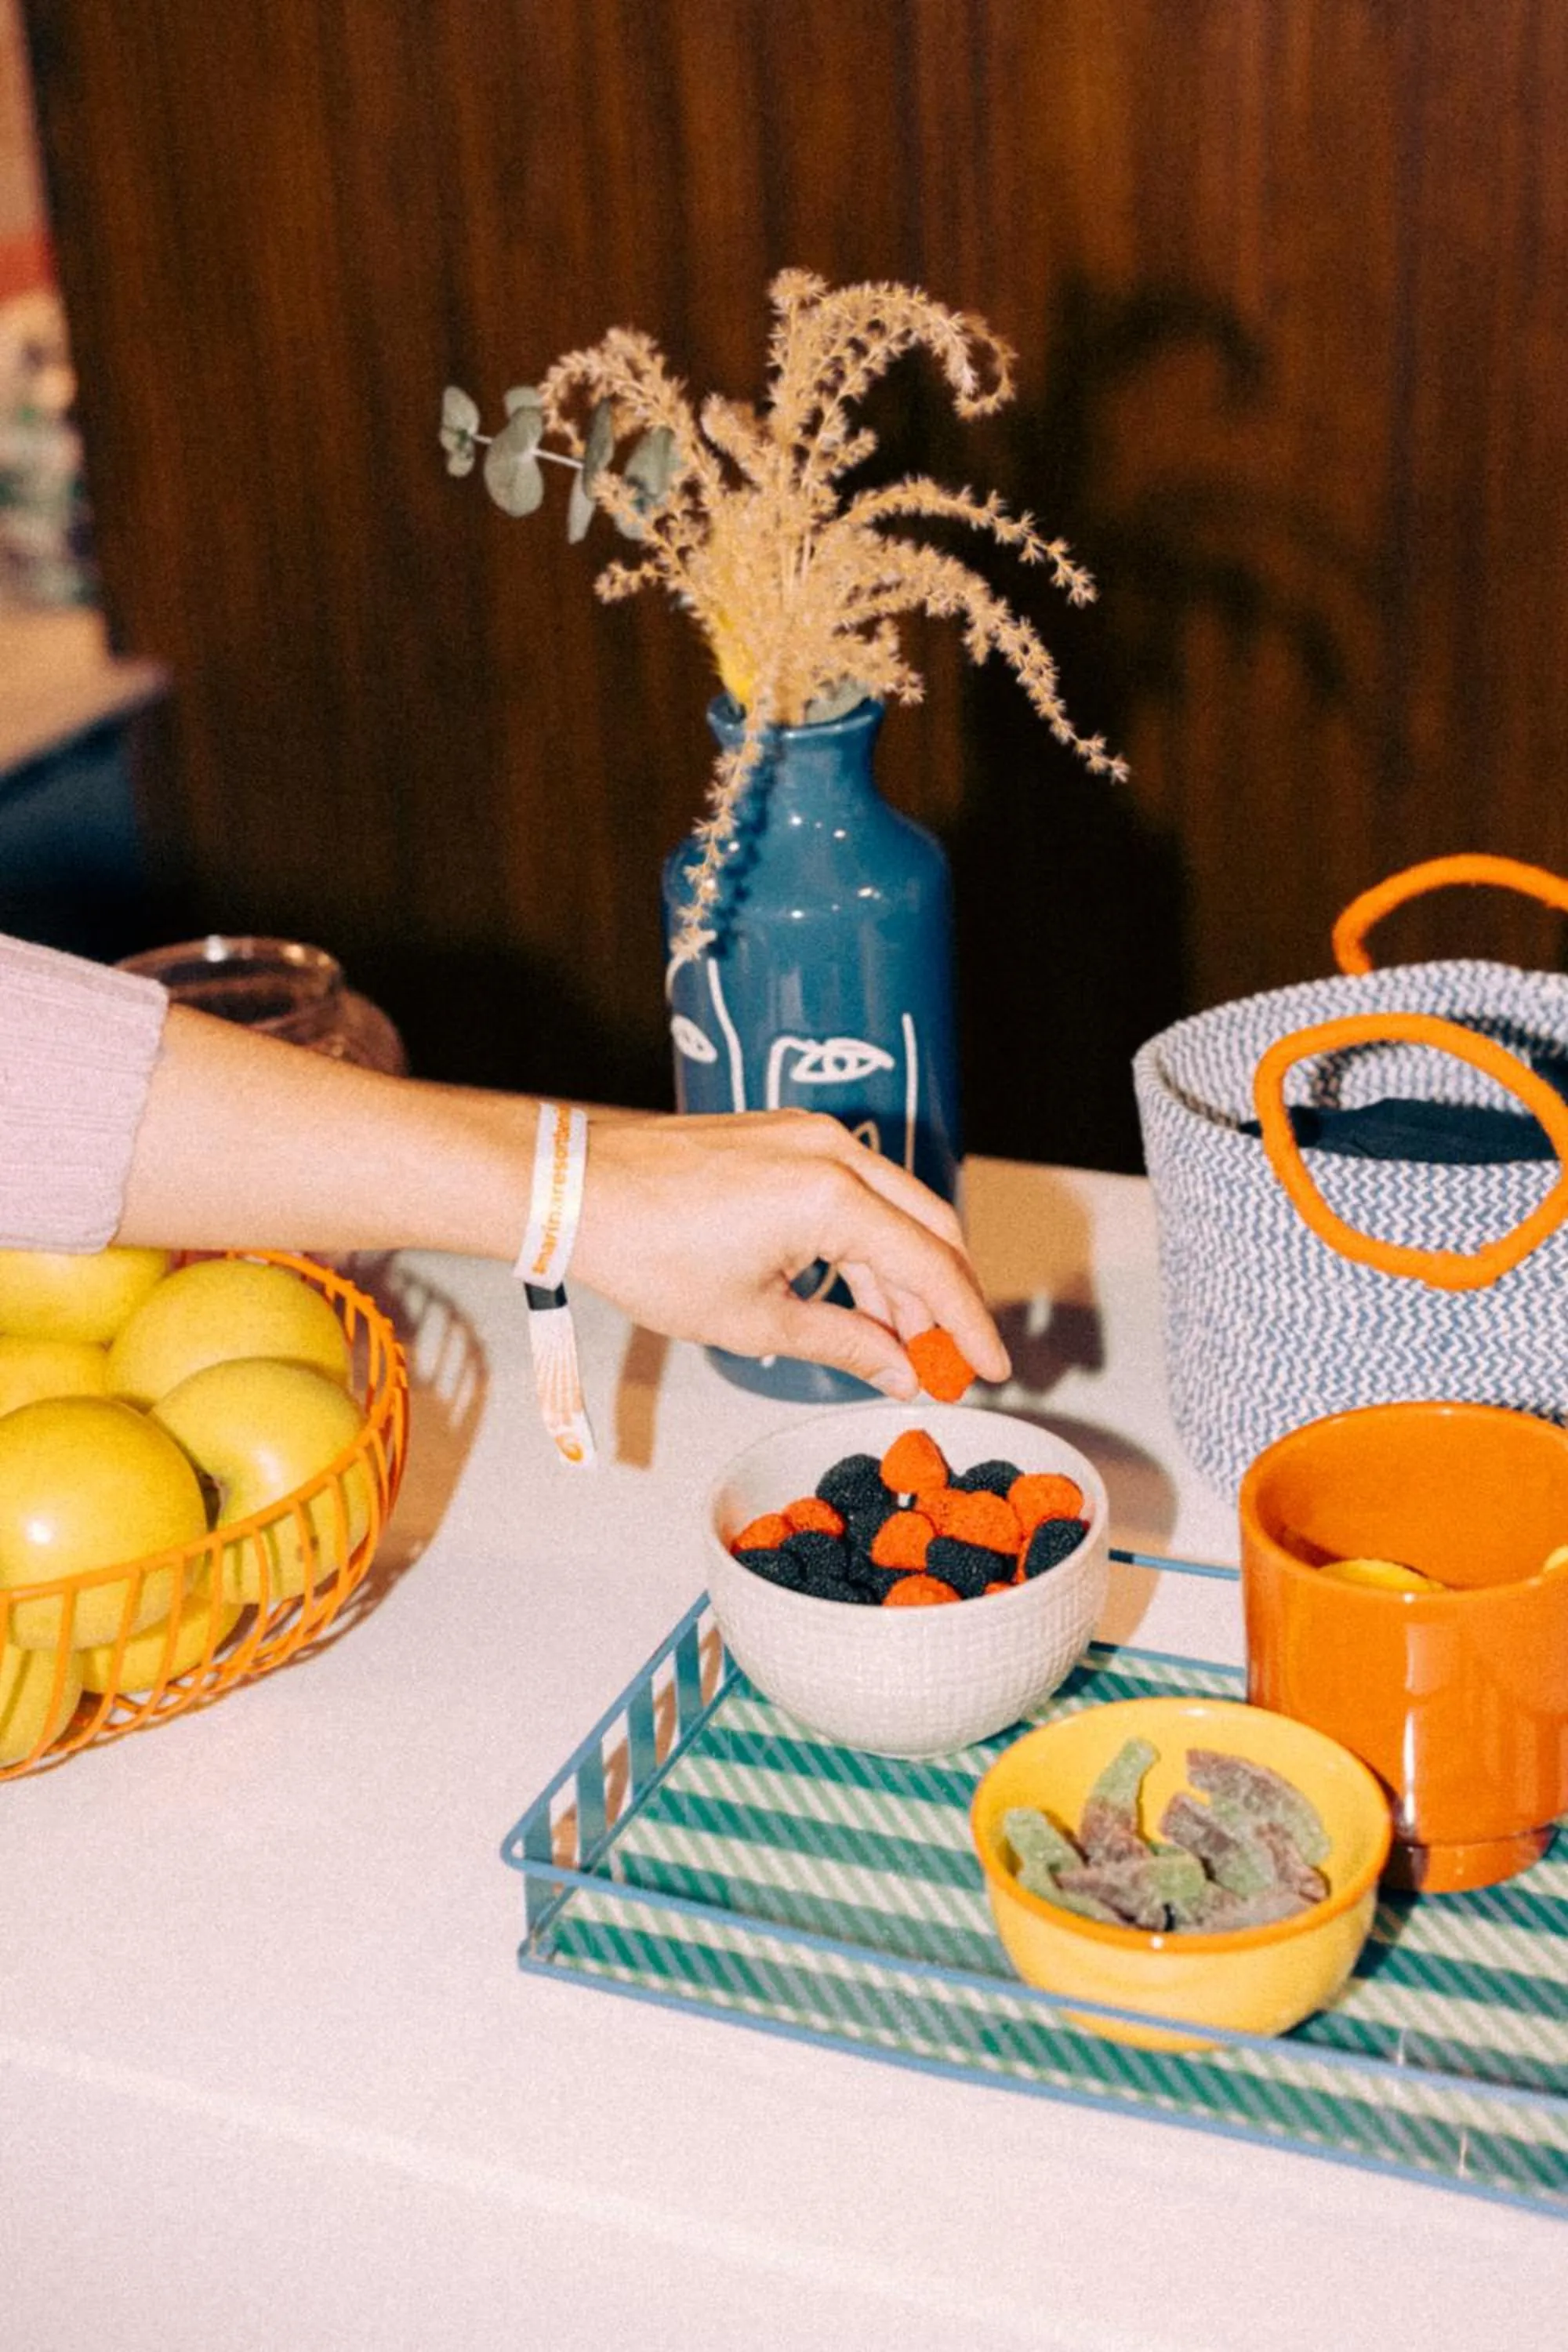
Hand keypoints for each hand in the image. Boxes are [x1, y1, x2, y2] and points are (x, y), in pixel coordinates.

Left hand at [570, 1110, 1009, 1396]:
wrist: (575, 1188)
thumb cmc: (646, 1249)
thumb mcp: (752, 1318)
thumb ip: (843, 1344)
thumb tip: (902, 1374)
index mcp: (830, 1195)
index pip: (930, 1264)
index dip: (966, 1324)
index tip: (988, 1369)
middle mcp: (832, 1151)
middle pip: (929, 1228)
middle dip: (946, 1300)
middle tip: (953, 1361)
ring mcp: (809, 1136)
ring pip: (892, 1211)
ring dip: (903, 1278)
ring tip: (900, 1347)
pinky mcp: (787, 1137)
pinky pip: (854, 1193)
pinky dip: (866, 1247)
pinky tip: (860, 1301)